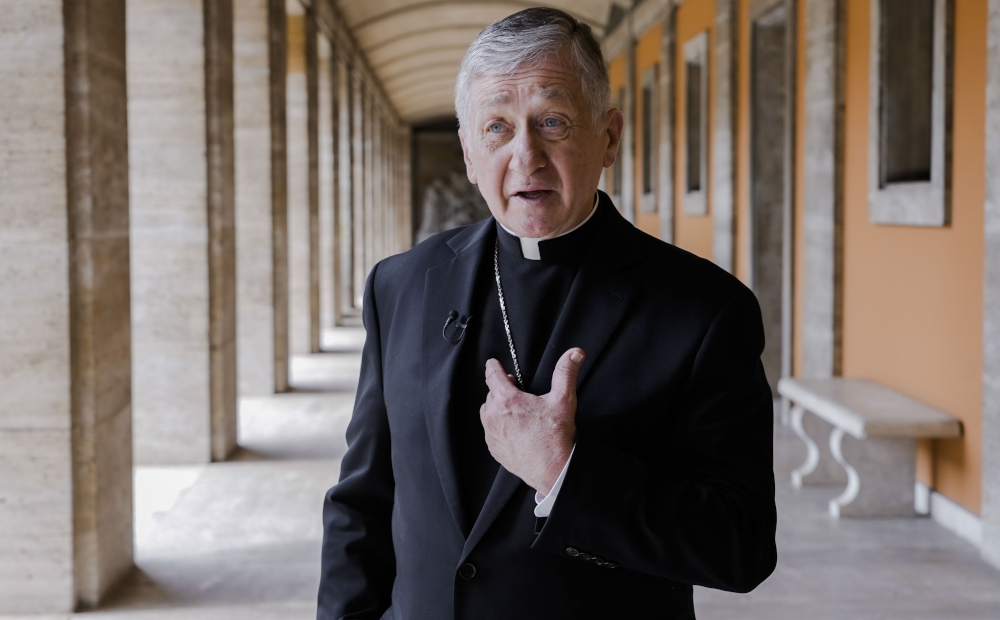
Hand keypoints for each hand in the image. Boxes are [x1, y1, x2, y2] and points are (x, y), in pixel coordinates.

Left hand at [480, 348, 583, 494]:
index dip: (493, 366)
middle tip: (517, 391)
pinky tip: (512, 429)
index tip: (493, 363)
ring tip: (513, 410)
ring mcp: (492, 434)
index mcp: (507, 400)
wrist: (553, 470)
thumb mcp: (563, 399)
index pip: (493, 375)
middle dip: (502, 389)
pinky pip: (490, 431)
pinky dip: (498, 426)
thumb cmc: (555, 436)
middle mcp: (494, 416)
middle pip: (491, 394)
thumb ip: (566, 372)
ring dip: (497, 407)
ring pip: (488, 412)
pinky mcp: (494, 449)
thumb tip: (574, 353)